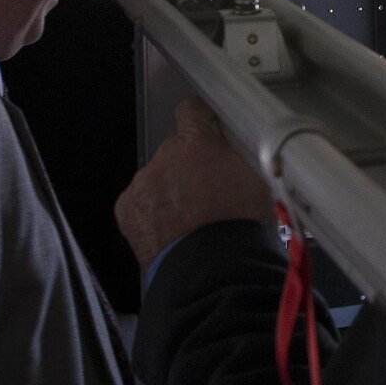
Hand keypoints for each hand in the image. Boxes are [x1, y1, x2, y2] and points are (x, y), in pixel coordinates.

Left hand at [115, 97, 274, 266]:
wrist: (214, 273)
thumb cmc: (243, 231)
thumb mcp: (258, 182)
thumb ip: (237, 160)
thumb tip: (233, 157)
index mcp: (202, 143)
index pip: (192, 110)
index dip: (200, 120)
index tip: (205, 128)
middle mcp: (167, 155)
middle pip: (175, 150)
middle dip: (188, 167)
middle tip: (207, 194)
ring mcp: (144, 182)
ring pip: (157, 177)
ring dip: (170, 192)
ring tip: (189, 221)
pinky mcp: (128, 207)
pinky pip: (141, 201)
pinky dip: (152, 213)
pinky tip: (171, 231)